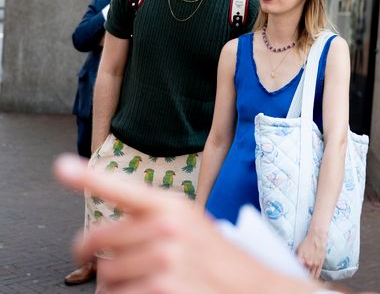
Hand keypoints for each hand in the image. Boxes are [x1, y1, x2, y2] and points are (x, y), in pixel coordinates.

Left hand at [53, 154, 317, 293]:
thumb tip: (99, 241)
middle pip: (98, 242)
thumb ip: (149, 221)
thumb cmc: (214, 257)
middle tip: (102, 264)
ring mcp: (164, 260)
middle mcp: (166, 228)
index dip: (88, 177)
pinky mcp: (161, 289)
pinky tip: (150, 292)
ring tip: (142, 283)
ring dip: (114, 287)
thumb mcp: (188, 223)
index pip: (121, 188)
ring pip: (104, 277)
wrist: (249, 286)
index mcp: (171, 205)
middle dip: (95, 259)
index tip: (62, 167)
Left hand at [296, 228, 327, 278]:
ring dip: (308, 278)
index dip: (295, 274)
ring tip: (305, 282)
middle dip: (301, 277)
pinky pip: (317, 273)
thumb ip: (296, 258)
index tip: (293, 277)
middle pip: (304, 274)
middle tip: (298, 280)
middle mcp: (308, 263)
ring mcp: (315, 264)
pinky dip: (315, 277)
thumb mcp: (298, 249)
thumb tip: (293, 265)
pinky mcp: (320, 263)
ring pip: (311, 275)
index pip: (297, 271)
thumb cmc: (307, 242)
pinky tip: (313, 279)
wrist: (317, 236)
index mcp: (301, 260)